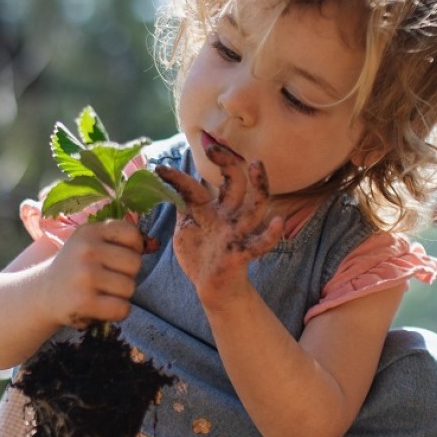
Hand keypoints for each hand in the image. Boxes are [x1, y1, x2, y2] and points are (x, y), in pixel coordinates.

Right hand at [43, 219, 145, 327]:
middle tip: (107, 279)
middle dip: (127, 274)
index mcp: (89, 231)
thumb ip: (121, 241)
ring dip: (121, 295)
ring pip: (130, 288)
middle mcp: (86, 250)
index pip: (132, 234)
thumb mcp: (91, 244)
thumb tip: (153, 244)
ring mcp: (84, 276)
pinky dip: (117, 312)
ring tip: (101, 292)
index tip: (118, 257)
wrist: (43, 293)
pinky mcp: (84, 302)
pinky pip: (122, 309)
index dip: (133, 249)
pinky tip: (101, 307)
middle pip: (135, 263)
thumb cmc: (77, 267)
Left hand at [157, 144, 282, 308]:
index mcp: (210, 210)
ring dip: (258, 186)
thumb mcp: (184, 229)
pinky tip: (277, 223)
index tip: (158, 169)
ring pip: (254, 206)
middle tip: (213, 148)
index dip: (176, 178)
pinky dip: (270, 235)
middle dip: (227, 163)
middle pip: (234, 183)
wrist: (211, 288)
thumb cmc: (200, 256)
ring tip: (257, 166)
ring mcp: (235, 233)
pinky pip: (259, 244)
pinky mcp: (240, 254)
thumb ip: (181, 208)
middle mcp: (226, 217)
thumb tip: (164, 185)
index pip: (194, 188)